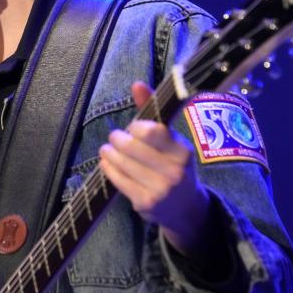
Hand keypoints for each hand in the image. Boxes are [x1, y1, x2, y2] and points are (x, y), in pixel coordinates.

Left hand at [98, 81, 212, 256]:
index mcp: (182, 151)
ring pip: (122, 163)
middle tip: (115, 137)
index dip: (136, 127)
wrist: (185, 208)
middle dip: (117, 139)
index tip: (133, 128)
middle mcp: (173, 171)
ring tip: (108, 149)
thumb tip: (136, 84)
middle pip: (131, 147)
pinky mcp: (144, 203)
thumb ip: (152, 112)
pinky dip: (108, 168)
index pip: (151, 131)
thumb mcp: (171, 141)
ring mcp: (159, 189)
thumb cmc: (174, 165)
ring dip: (109, 152)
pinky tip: (107, 163)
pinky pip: (118, 180)